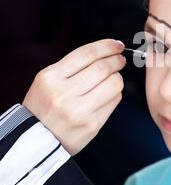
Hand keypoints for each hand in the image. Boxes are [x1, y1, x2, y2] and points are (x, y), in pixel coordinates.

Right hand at [23, 39, 125, 154]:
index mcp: (50, 78)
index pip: (87, 54)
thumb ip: (74, 66)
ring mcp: (78, 111)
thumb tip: (107, 52)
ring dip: (117, 78)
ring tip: (113, 78)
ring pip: (113, 84)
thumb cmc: (45, 106)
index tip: (117, 45)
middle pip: (103, 68)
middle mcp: (63, 94)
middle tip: (120, 59)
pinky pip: (114, 101)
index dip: (107, 46)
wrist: (37, 140)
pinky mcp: (92, 125)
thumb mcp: (48, 81)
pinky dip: (115, 94)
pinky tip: (108, 94)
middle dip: (116, 60)